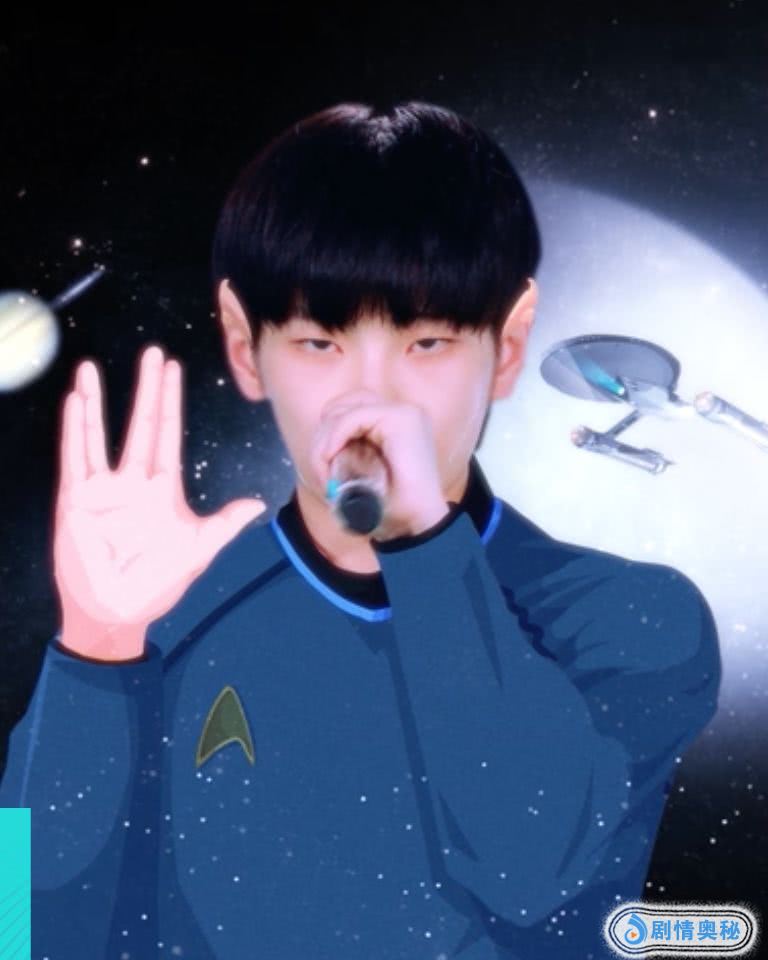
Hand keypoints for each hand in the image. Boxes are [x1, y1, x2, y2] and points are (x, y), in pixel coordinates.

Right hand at [53, 344, 265, 661]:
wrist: (119, 611)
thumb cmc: (159, 581)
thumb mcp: (198, 549)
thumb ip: (225, 524)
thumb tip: (258, 504)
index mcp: (162, 488)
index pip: (168, 433)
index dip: (171, 401)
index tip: (174, 369)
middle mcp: (133, 480)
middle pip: (141, 424)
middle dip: (147, 389)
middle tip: (151, 353)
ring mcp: (103, 488)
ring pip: (99, 434)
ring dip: (97, 401)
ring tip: (90, 368)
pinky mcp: (76, 500)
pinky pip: (74, 459)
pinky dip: (74, 430)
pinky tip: (74, 403)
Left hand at [308, 389, 450, 539]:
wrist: (416, 525)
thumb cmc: (391, 508)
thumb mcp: (363, 475)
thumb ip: (348, 455)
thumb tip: (318, 448)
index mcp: (397, 424)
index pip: (350, 409)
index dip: (328, 434)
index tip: (322, 469)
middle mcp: (402, 412)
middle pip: (344, 404)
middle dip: (323, 435)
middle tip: (320, 471)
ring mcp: (403, 412)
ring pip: (344, 411)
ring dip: (324, 442)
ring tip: (324, 473)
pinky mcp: (400, 419)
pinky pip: (351, 419)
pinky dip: (333, 439)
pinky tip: (330, 460)